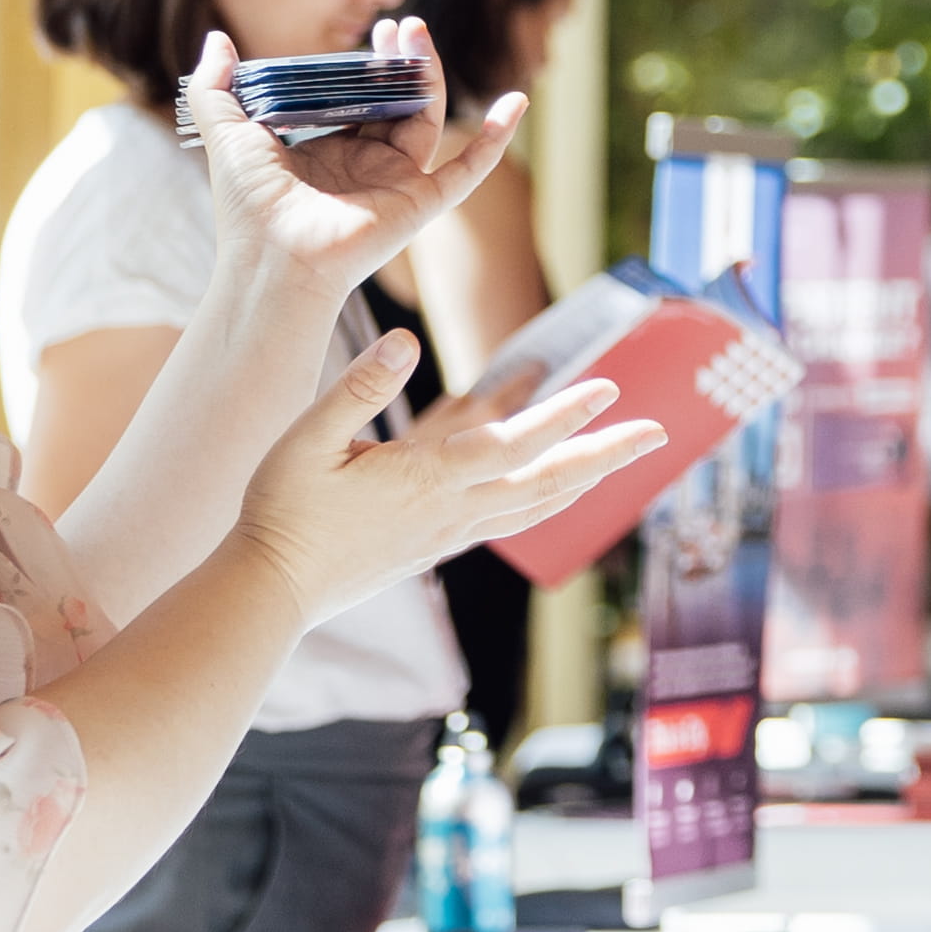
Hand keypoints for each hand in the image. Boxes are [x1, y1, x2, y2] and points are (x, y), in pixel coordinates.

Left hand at [186, 25, 517, 305]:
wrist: (272, 258)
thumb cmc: (247, 206)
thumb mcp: (225, 132)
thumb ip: (215, 87)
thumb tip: (217, 40)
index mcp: (327, 151)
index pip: (358, 99)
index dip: (368, 65)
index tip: (372, 31)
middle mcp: (366, 165)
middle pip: (397, 102)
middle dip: (402, 61)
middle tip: (398, 24)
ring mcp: (398, 183)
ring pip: (428, 119)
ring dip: (432, 76)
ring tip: (417, 33)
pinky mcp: (421, 202)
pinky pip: (470, 170)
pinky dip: (497, 139)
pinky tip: (517, 103)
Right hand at [230, 334, 649, 616]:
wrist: (269, 590)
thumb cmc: (280, 510)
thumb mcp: (305, 437)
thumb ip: (357, 387)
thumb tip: (405, 341)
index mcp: (427, 478)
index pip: (514, 443)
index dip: (565, 416)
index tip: (611, 390)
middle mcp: (452, 511)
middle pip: (549, 482)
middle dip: (608, 456)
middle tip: (661, 434)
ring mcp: (448, 535)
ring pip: (537, 508)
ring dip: (586, 480)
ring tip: (623, 459)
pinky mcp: (436, 549)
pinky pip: (511, 523)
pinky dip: (547, 504)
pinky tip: (555, 494)